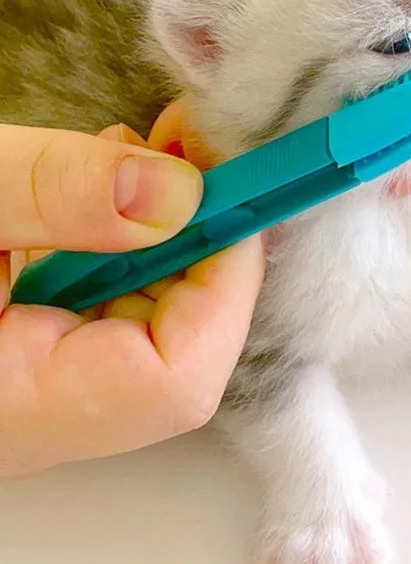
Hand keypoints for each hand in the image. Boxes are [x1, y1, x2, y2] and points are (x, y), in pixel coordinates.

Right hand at [0, 124, 264, 477]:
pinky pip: (110, 303)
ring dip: (173, 232)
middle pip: (181, 350)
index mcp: (13, 408)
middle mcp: (37, 416)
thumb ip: (54, 194)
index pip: (176, 379)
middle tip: (198, 150)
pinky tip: (112, 179)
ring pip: (153, 320)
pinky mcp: (30, 349)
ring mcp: (37, 386)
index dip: (228, 283)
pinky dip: (129, 239)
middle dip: (206, 243)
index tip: (236, 191)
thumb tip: (178, 190)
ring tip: (157, 148)